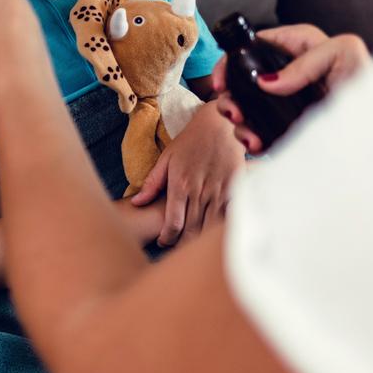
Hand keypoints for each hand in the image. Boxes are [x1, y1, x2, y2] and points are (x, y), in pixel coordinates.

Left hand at [129, 99, 244, 246]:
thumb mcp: (167, 158)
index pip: (173, 224)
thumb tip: (136, 202)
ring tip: (191, 246)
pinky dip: (219, 229)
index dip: (167, 239)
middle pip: (191, 231)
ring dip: (200, 241)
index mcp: (180, 185)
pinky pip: (228, 218)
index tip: (163, 241)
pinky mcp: (236, 191)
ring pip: (209, 228)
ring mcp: (220, 192)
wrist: (221, 124)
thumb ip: (152, 182)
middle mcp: (200, 192)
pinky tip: (213, 234)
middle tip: (176, 248)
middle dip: (181, 244)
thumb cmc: (191, 141)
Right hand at [211, 24, 371, 152]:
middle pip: (245, 78)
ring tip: (246, 131)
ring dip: (238, 119)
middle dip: (230, 93)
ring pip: (246, 106)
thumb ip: (306, 60)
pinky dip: (251, 138)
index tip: (225, 79)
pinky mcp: (288, 128)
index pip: (258, 44)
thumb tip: (267, 81)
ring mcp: (287, 104)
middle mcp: (291, 75)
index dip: (235, 57)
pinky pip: (259, 131)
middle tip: (231, 108)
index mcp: (303, 49)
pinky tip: (257, 143)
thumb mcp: (345, 54)